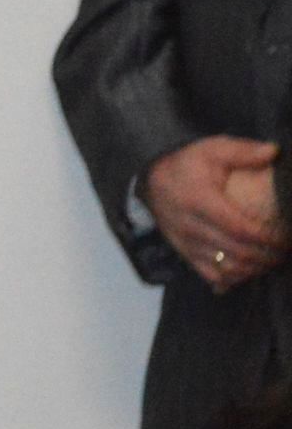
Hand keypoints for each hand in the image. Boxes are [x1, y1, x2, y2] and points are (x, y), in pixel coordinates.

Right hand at [144, 136, 287, 292]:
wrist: (150, 180)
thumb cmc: (186, 164)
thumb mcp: (212, 149)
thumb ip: (243, 151)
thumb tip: (274, 152)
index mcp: (201, 202)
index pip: (240, 229)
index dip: (267, 238)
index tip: (286, 238)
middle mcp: (191, 227)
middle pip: (236, 253)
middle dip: (266, 257)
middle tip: (285, 252)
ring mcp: (185, 243)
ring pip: (224, 268)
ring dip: (252, 269)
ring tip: (271, 262)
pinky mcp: (183, 252)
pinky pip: (208, 274)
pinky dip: (231, 279)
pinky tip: (247, 273)